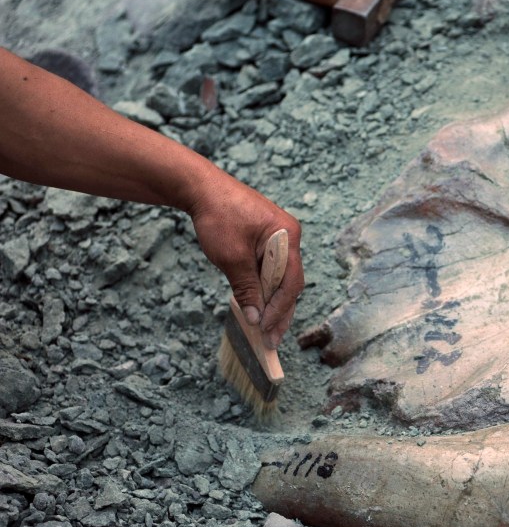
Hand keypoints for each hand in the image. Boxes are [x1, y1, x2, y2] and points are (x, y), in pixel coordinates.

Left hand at [187, 166, 303, 348]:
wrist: (200, 187)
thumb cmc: (218, 216)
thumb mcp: (232, 257)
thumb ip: (247, 289)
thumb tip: (256, 319)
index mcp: (287, 236)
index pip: (291, 281)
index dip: (279, 309)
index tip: (266, 330)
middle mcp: (288, 236)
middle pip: (289, 281)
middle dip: (279, 311)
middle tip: (270, 339)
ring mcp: (278, 237)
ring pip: (279, 276)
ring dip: (270, 301)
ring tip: (264, 328)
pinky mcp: (265, 238)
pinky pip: (269, 267)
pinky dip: (263, 287)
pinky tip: (256, 303)